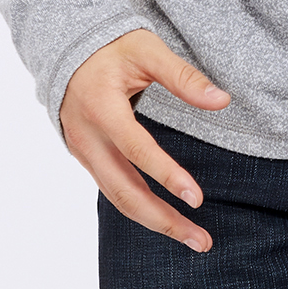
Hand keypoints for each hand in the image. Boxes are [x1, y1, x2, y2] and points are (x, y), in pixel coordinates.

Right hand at [59, 32, 231, 250]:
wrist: (65, 51)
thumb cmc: (110, 48)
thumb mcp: (146, 49)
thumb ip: (183, 76)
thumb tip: (222, 101)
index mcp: (101, 108)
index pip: (136, 150)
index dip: (166, 175)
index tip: (196, 197)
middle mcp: (88, 138)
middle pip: (125, 192)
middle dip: (164, 220)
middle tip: (202, 240)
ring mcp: (84, 153)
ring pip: (119, 200)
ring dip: (156, 223)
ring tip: (194, 239)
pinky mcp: (88, 160)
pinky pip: (114, 193)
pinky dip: (141, 211)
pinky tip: (168, 221)